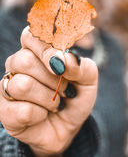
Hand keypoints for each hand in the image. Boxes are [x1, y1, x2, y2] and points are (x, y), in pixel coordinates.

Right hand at [0, 26, 97, 156]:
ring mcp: (8, 87)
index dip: (45, 49)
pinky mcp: (5, 111)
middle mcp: (18, 64)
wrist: (69, 125)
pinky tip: (43, 115)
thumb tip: (65, 58)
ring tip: (56, 102)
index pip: (30, 35)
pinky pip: (22, 111)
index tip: (61, 65)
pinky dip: (41, 115)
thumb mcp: (87, 79)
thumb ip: (80, 65)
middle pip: (24, 60)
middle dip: (52, 79)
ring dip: (49, 98)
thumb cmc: (75, 95)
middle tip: (65, 88)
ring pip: (22, 85)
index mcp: (37, 50)